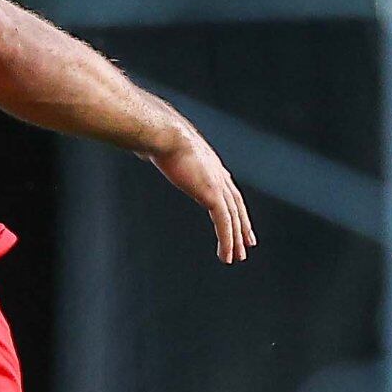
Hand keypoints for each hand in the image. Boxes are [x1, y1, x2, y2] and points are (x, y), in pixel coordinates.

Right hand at [150, 119, 254, 262]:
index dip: (235, 207)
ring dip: (236, 239)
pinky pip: (224, 223)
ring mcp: (217, 184)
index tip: (239, 220)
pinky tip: (226, 256)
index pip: (228, 191)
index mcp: (211, 166)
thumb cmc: (159, 136)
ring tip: (238, 257)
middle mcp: (219, 175)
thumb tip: (144, 149)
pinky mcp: (212, 194)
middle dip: (242, 226)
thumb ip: (160, 153)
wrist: (164, 133)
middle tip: (248, 244)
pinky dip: (227, 240)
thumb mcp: (163, 147)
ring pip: (233, 218)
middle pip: (236, 206)